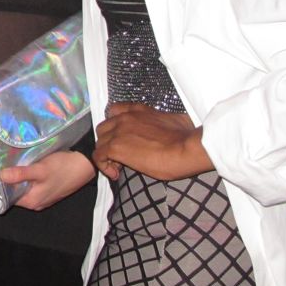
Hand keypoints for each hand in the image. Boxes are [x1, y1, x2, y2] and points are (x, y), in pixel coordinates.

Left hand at [2, 150, 95, 210]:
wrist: (85, 165)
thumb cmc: (62, 168)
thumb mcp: (40, 170)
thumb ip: (20, 174)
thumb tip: (0, 176)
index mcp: (31, 201)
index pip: (7, 196)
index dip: (0, 184)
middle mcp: (35, 203)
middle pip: (15, 192)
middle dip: (9, 179)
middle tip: (2, 162)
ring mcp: (42, 197)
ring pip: (23, 188)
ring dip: (18, 177)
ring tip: (12, 161)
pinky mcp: (48, 189)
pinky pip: (32, 185)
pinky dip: (27, 177)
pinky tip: (26, 165)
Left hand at [93, 103, 211, 180]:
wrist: (186, 148)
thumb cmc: (187, 137)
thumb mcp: (175, 120)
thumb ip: (164, 122)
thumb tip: (174, 128)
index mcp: (139, 110)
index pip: (115, 111)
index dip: (115, 126)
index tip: (123, 139)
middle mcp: (125, 117)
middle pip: (104, 128)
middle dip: (109, 142)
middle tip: (122, 157)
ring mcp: (119, 131)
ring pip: (100, 142)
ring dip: (106, 154)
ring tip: (119, 167)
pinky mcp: (116, 147)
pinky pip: (98, 156)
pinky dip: (104, 166)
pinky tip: (116, 175)